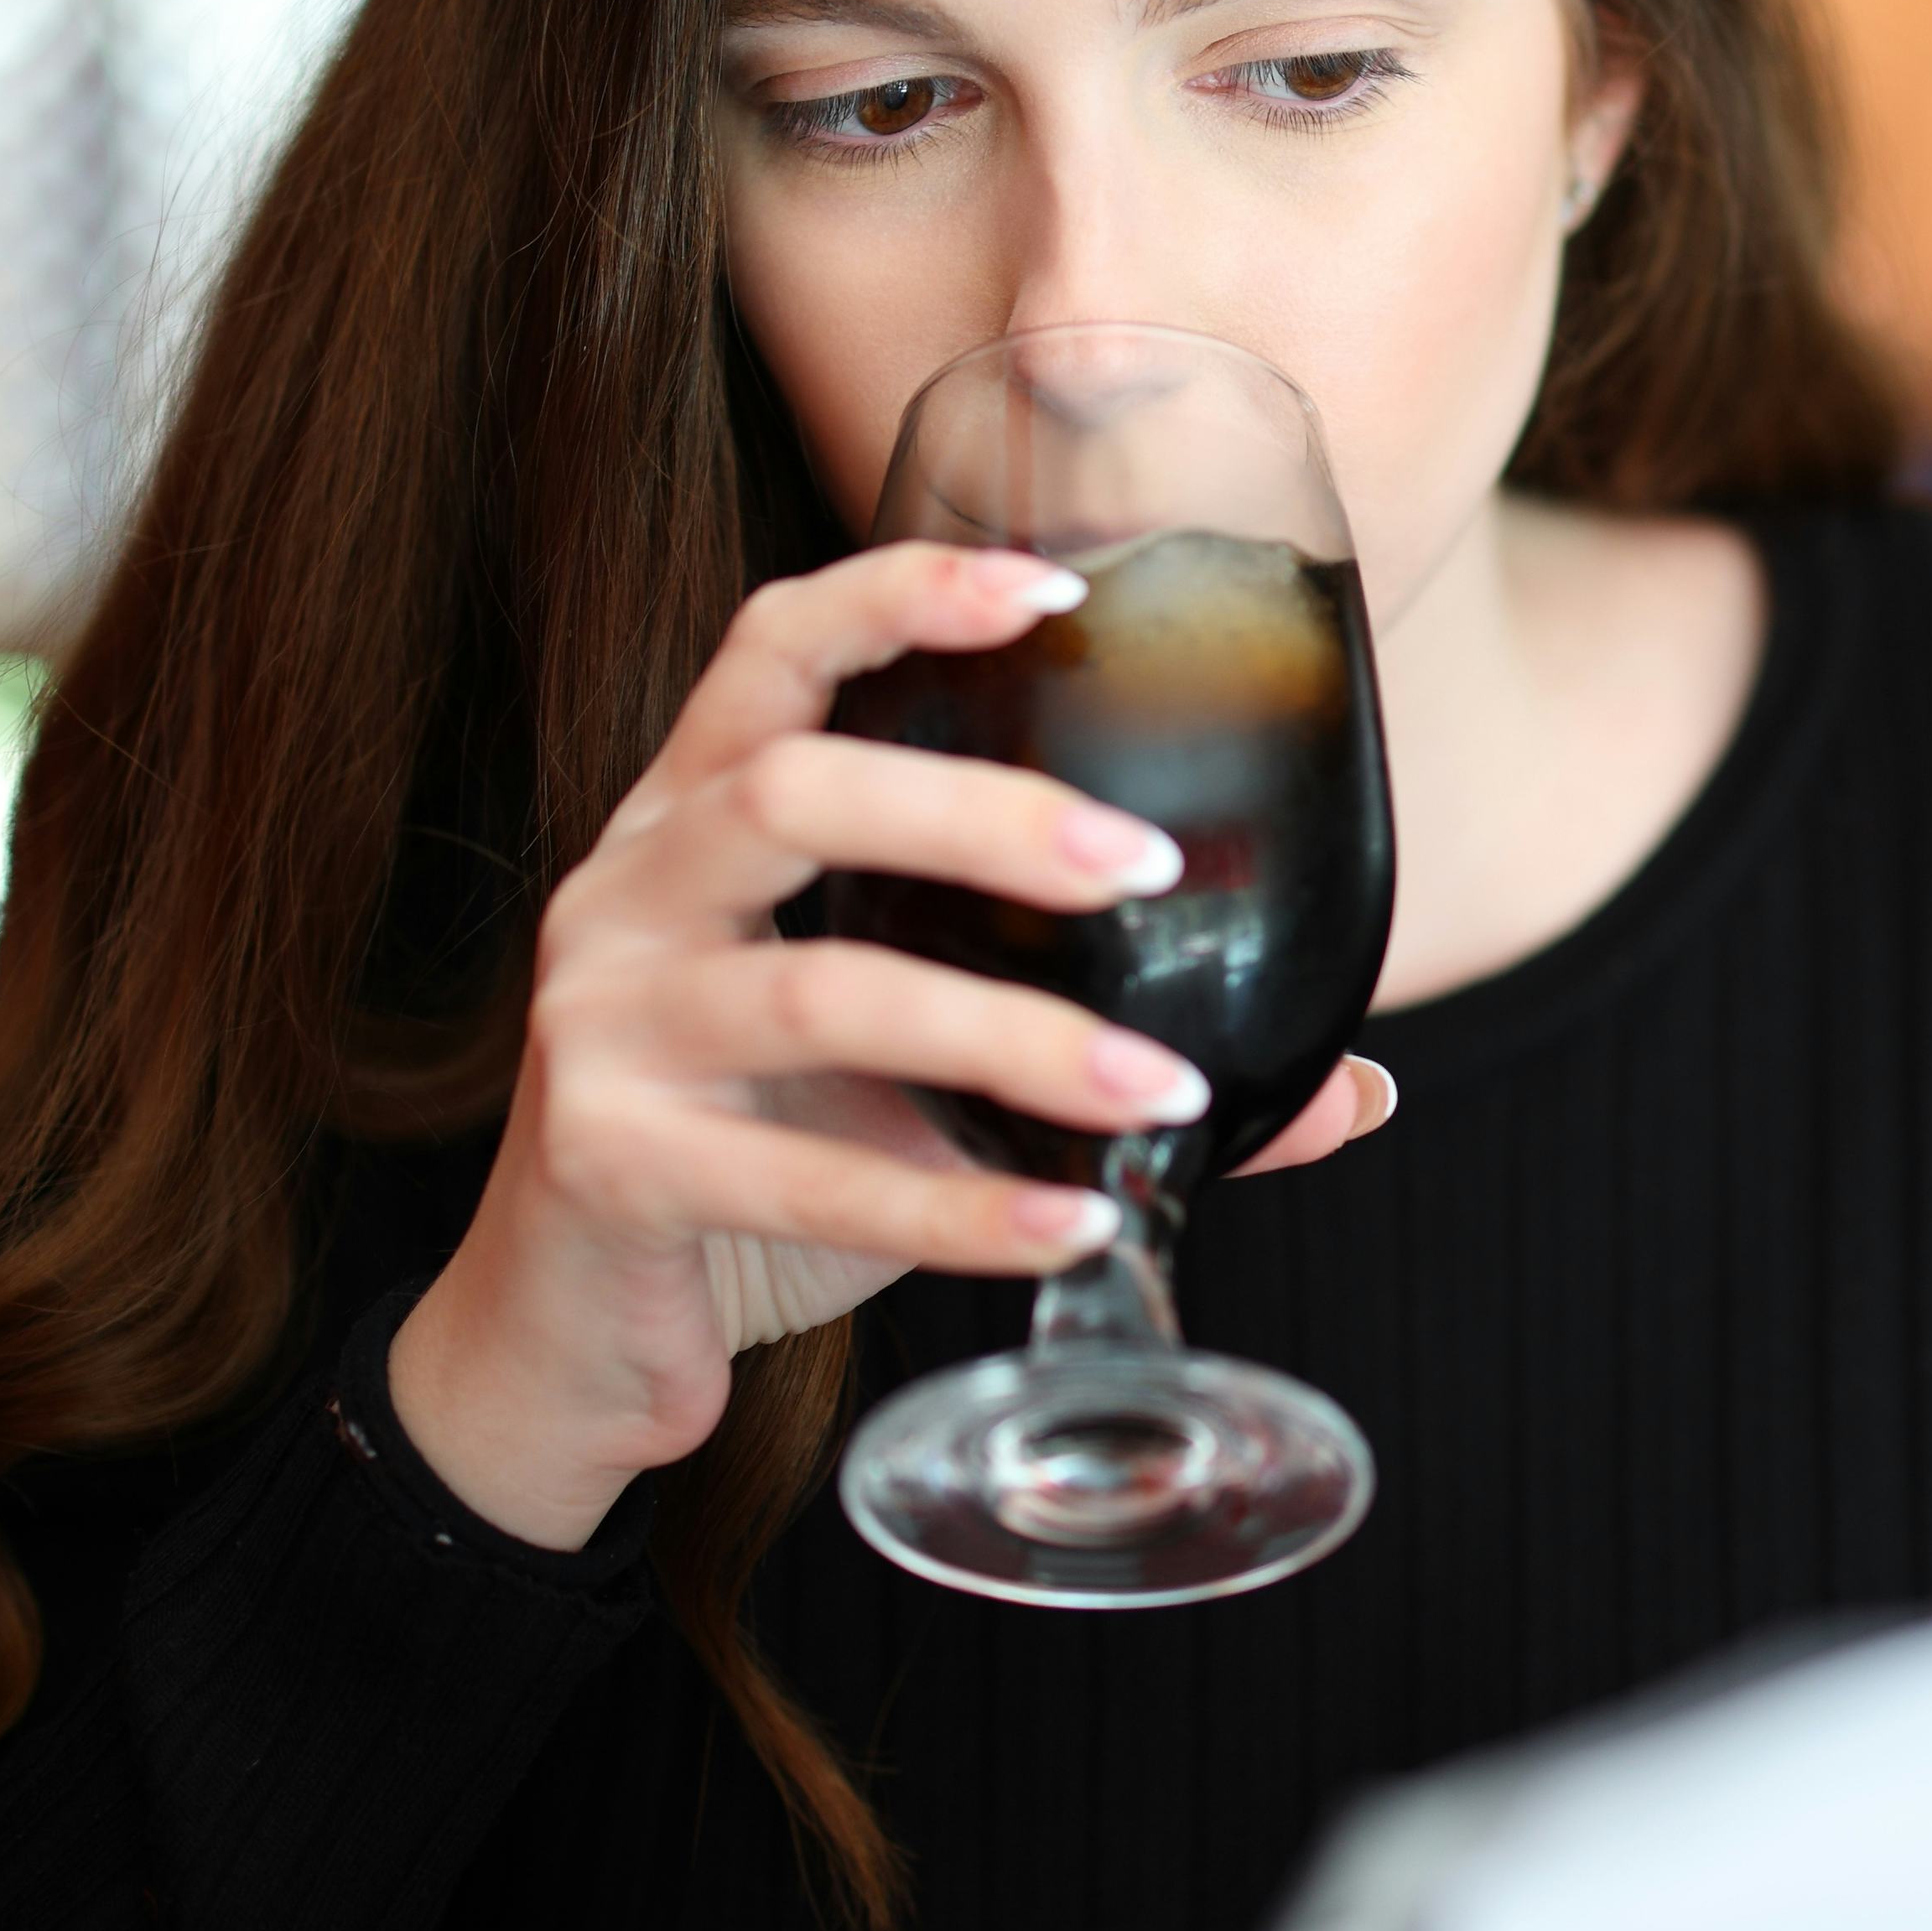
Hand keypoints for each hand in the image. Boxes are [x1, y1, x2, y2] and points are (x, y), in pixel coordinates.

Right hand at [390, 542, 1395, 1548]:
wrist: (578, 1340)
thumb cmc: (756, 1161)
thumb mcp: (910, 1080)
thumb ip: (1091, 1052)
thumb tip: (1353, 1088)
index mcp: (689, 819)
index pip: (770, 648)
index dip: (898, 598)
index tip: (1054, 590)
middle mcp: (624, 891)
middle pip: (796, 793)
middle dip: (984, 816)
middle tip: (1144, 868)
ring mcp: (598, 1025)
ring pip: (819, 989)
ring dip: (1013, 1037)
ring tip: (1163, 1090)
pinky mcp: (605, 1164)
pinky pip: (805, 1176)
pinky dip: (959, 1205)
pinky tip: (1077, 1223)